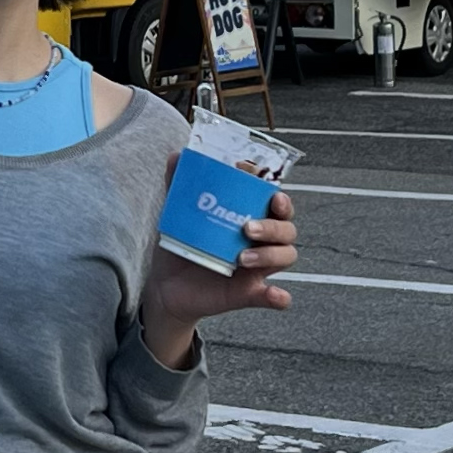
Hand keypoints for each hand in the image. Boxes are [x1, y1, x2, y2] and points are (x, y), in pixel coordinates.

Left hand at [140, 189, 295, 367]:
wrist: (166, 286)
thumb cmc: (182, 245)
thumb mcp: (179, 216)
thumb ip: (179, 185)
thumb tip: (177, 155)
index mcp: (250, 217)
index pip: (277, 203)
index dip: (280, 196)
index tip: (270, 190)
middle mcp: (259, 241)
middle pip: (286, 229)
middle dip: (273, 226)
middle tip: (248, 228)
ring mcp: (256, 268)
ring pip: (285, 256)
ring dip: (271, 255)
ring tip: (243, 258)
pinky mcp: (248, 293)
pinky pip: (273, 296)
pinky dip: (278, 296)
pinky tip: (276, 295)